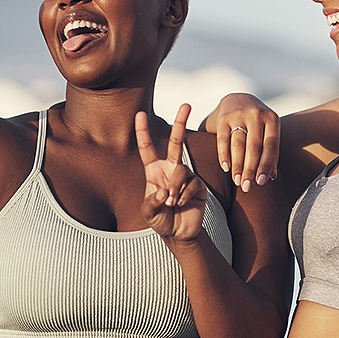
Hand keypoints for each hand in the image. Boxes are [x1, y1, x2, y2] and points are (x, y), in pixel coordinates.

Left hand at [136, 104, 207, 242]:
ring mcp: (186, 175)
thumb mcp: (148, 212)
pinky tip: (181, 204)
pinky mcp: (199, 185)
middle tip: (187, 104)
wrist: (179, 233)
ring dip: (175, 189)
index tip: (139, 114)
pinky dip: (184, 196)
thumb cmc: (161, 220)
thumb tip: (165, 191)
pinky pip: (191, 184)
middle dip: (181, 123)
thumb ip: (151, 202)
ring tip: (171, 203)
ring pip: (181, 170)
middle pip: (176, 142)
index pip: (147, 148)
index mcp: (154, 171)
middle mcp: (171, 169)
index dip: (143, 132)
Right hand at [210, 93, 278, 191]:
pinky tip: (226, 168)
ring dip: (237, 165)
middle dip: (250, 169)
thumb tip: (271, 178)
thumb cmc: (257, 124)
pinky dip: (224, 155)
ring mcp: (239, 114)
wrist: (237, 100)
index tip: (261, 182)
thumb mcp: (268, 132)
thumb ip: (270, 153)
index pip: (270, 146)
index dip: (266, 165)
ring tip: (237, 181)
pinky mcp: (223, 117)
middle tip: (247, 187)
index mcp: (272, 119)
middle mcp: (256, 114)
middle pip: (254, 147)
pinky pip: (223, 139)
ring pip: (238, 144)